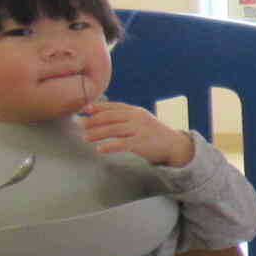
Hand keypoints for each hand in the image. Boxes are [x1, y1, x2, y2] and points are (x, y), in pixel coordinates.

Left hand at [79, 102, 193, 166]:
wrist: (174, 145)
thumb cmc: (154, 133)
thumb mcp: (141, 120)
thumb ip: (125, 117)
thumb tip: (100, 116)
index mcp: (135, 111)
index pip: (113, 106)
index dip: (97, 107)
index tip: (83, 110)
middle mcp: (137, 118)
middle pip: (110, 117)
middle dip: (93, 120)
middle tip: (80, 124)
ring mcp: (140, 130)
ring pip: (113, 130)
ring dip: (97, 134)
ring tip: (85, 138)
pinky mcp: (141, 143)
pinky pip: (122, 144)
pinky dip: (109, 147)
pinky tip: (99, 149)